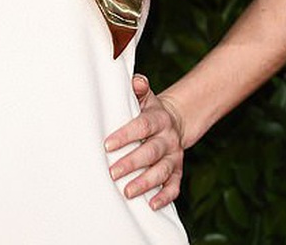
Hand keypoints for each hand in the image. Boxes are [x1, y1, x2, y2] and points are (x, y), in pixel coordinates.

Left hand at [104, 74, 183, 209]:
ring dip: (145, 183)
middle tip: (112, 172)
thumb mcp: (146, 97)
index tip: (107, 145)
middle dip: (132, 163)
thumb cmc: (150, 110)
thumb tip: (136, 81)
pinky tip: (152, 204)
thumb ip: (139, 88)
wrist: (175, 121)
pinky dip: (165, 196)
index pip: (142, 126)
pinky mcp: (178, 171)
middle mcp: (168, 138)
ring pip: (162, 171)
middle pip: (151, 151)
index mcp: (159, 119)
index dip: (125, 136)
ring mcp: (174, 156)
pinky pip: (174, 186)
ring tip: (127, 191)